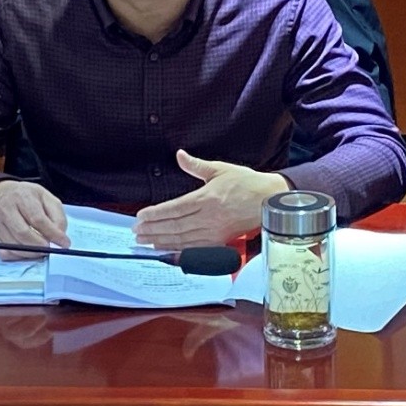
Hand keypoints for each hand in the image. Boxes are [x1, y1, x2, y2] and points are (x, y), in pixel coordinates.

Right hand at [0, 180, 69, 260]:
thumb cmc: (29, 198)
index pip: (37, 219)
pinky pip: (4, 252)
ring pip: (14, 245)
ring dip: (32, 253)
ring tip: (42, 250)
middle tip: (51, 249)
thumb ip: (57, 217)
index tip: (64, 243)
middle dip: (40, 246)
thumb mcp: (48, 199)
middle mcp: (6, 209)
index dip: (52, 234)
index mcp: (22, 196)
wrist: (3, 195)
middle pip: (23, 233)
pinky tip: (27, 251)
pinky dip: (18, 256)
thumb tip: (60, 238)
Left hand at [133, 150, 289, 248]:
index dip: (156, 214)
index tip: (141, 216)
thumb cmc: (246, 183)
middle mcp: (209, 216)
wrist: (268, 200)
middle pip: (175, 226)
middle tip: (137, 232)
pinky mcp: (220, 241)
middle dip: (153, 229)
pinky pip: (195, 248)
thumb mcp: (221, 169)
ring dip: (161, 241)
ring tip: (145, 241)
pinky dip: (179, 250)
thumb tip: (180, 155)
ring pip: (183, 239)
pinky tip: (166, 250)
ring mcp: (215, 231)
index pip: (175, 208)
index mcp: (207, 198)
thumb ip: (197, 165)